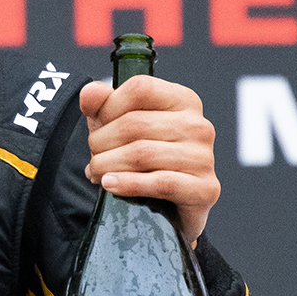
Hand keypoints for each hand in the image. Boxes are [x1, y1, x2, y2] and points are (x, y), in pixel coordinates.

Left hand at [79, 76, 218, 244]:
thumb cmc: (144, 159)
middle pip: (135, 124)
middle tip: (93, 158)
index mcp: (183, 100)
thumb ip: (101, 104)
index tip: (98, 126)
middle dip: (101, 143)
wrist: (167, 206)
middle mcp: (198, 125)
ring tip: (98, 173)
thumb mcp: (117, 125)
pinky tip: (110, 184)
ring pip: (142, 154)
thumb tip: (91, 91)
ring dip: (108, 165)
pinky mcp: (206, 189)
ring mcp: (205, 157)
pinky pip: (160, 183)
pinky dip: (128, 183)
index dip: (108, 107)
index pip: (140, 88)